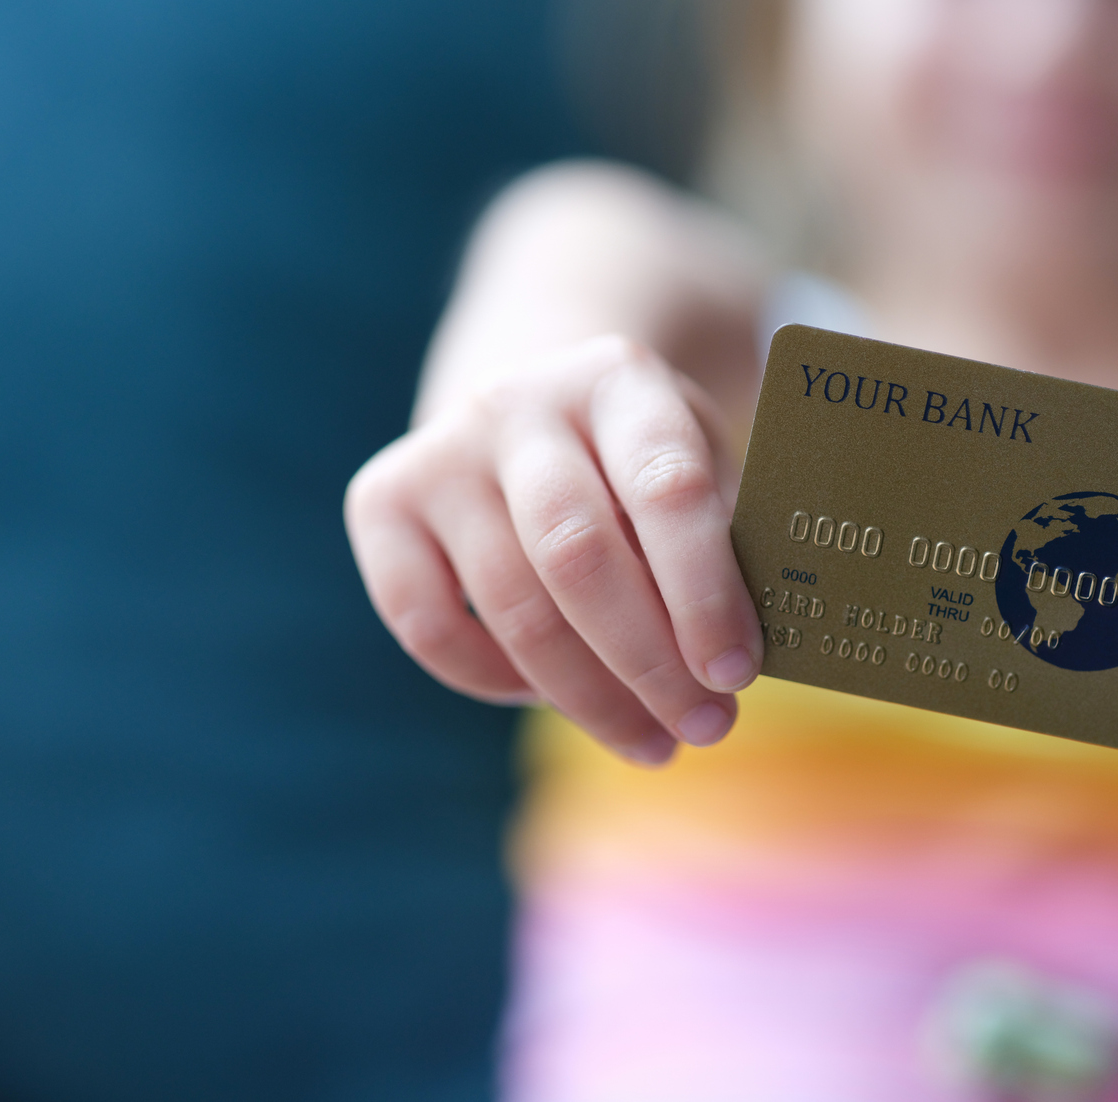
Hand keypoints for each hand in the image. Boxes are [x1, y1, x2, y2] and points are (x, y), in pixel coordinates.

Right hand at [344, 335, 762, 764]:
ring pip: (511, 604)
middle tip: (704, 728)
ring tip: (653, 740)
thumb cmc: (642, 460)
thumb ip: (724, 543)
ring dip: (588, 696)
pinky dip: (494, 683)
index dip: (705, 592)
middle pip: (577, 553)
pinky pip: (426, 626)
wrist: (534, 405)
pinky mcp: (380, 499)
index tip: (737, 674)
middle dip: (647, 661)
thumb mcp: (701, 464)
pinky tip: (553, 700)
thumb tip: (737, 665)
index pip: (667, 488)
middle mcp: (518, 401)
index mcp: (617, 377)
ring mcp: (441, 449)